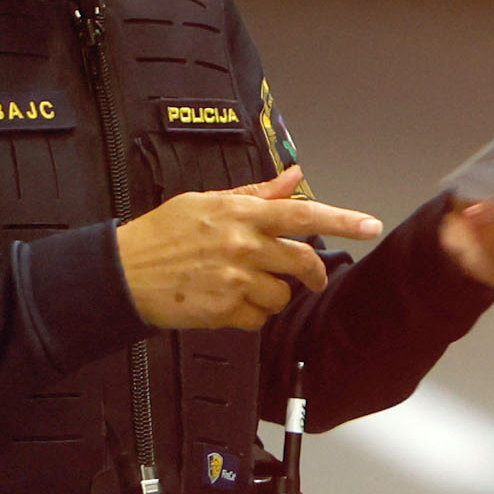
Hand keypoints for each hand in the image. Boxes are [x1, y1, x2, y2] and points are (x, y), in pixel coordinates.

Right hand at [116, 167, 382, 330]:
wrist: (123, 273)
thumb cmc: (161, 234)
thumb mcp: (206, 201)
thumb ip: (256, 194)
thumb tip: (293, 176)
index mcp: (240, 214)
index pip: (303, 213)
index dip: (342, 219)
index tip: (370, 225)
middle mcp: (242, 246)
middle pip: (302, 261)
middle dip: (313, 273)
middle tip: (312, 277)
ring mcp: (234, 280)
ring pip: (282, 294)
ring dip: (273, 294)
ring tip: (243, 285)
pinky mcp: (224, 310)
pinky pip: (258, 318)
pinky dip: (250, 314)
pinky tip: (227, 301)